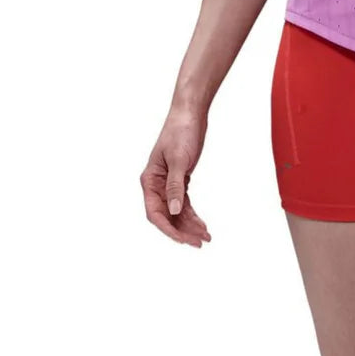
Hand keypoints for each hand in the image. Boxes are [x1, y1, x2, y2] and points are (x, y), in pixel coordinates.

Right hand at [141, 105, 212, 246]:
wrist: (190, 113)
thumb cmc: (181, 131)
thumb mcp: (179, 160)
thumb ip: (175, 187)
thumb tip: (172, 212)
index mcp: (149, 180)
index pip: (155, 213)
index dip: (168, 230)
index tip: (184, 240)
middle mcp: (155, 184)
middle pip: (166, 216)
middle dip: (182, 231)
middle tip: (200, 242)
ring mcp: (167, 182)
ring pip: (176, 212)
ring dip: (189, 225)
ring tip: (205, 237)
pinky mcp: (179, 179)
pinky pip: (183, 203)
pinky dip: (192, 214)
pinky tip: (201, 224)